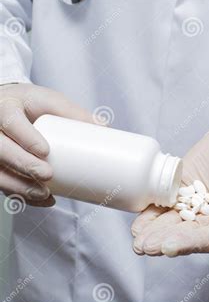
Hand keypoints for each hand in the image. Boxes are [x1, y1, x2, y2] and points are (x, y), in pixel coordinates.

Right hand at [0, 83, 93, 205]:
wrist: (9, 107)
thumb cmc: (30, 104)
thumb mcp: (51, 101)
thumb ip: (74, 114)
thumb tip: (105, 128)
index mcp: (5, 106)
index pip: (10, 121)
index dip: (26, 137)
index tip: (45, 151)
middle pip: (0, 149)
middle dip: (24, 165)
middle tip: (47, 175)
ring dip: (19, 186)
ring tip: (44, 193)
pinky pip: (0, 183)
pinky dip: (20, 194)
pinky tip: (40, 200)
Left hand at [132, 128, 208, 267]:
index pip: (201, 240)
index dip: (185, 244)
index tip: (168, 247)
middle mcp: (202, 223)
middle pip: (180, 234)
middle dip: (162, 240)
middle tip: (146, 246)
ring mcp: (187, 207)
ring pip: (167, 222)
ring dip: (152, 231)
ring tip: (139, 237)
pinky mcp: (176, 190)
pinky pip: (161, 203)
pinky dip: (149, 213)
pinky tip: (138, 222)